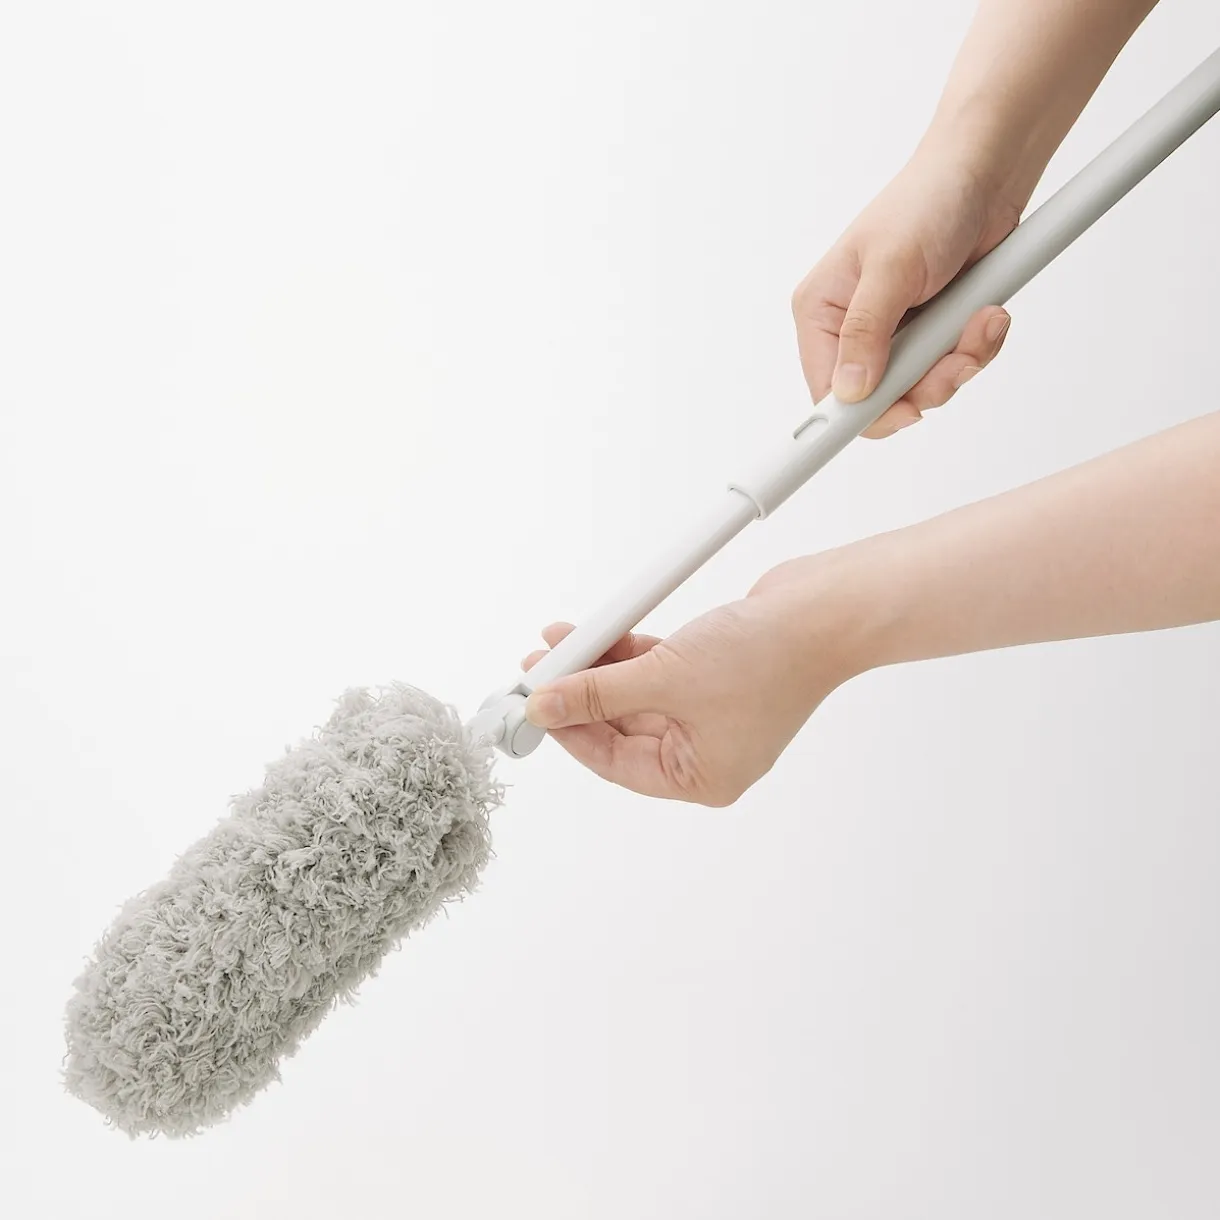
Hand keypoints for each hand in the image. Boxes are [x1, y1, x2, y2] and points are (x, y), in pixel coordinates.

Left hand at [520, 558, 861, 805]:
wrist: (826, 609)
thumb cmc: (768, 658)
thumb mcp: (666, 678)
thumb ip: (598, 693)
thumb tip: (546, 705)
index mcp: (703, 778)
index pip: (616, 762)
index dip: (569, 732)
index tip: (532, 707)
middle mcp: (706, 751)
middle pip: (621, 726)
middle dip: (578, 693)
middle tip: (539, 669)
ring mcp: (711, 712)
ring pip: (635, 694)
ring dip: (597, 666)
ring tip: (558, 641)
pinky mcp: (713, 676)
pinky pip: (656, 670)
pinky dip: (627, 652)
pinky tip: (597, 631)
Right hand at [792, 140, 1017, 436]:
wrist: (984, 175)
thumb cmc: (927, 202)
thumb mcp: (891, 266)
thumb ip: (866, 331)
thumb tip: (849, 391)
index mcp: (822, 313)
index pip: (827, 392)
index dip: (860, 413)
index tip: (895, 419)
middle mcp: (852, 331)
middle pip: (881, 400)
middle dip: (926, 383)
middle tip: (953, 358)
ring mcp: (895, 336)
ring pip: (923, 390)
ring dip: (959, 361)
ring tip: (980, 320)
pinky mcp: (932, 334)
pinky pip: (952, 369)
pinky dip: (977, 348)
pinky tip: (987, 314)